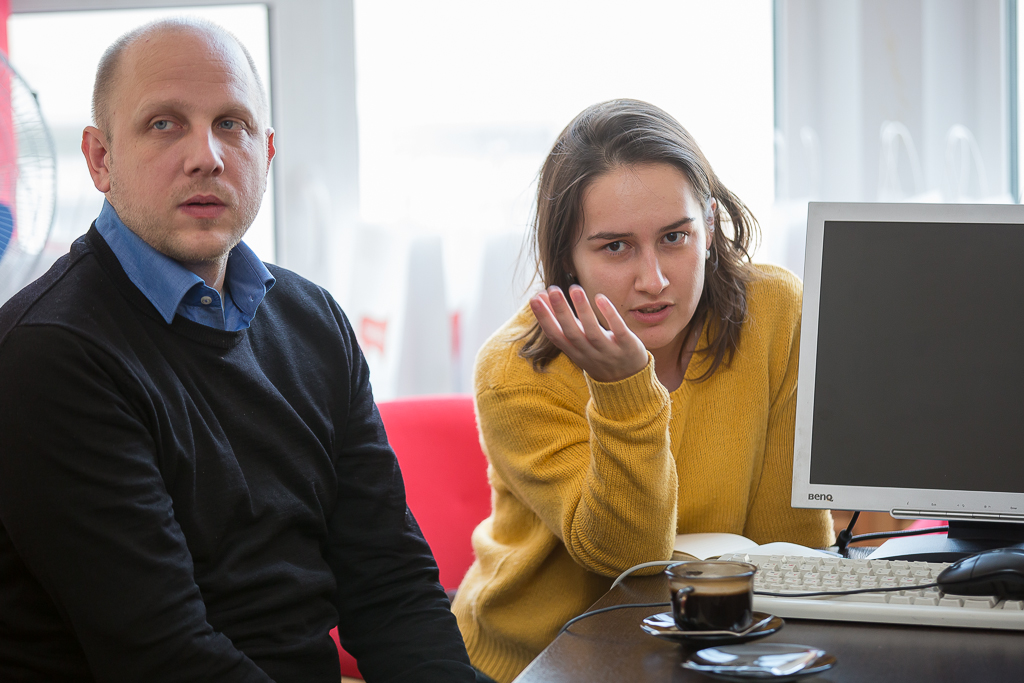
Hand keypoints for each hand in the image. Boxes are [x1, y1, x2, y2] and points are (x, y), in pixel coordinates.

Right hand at [529, 285, 648, 382]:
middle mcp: (589, 352)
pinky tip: (600, 297)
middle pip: (572, 333)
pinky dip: (610, 315)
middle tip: (553, 290)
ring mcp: (609, 351)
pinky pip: (618, 330)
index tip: (534, 299)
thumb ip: (560, 320)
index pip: (555, 336)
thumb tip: (539, 295)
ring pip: (593, 331)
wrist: (627, 379)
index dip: (544, 319)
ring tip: (575, 288)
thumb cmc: (596, 352)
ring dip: (583, 310)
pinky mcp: (627, 346)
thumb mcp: (576, 340)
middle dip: (561, 312)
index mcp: (574, 351)